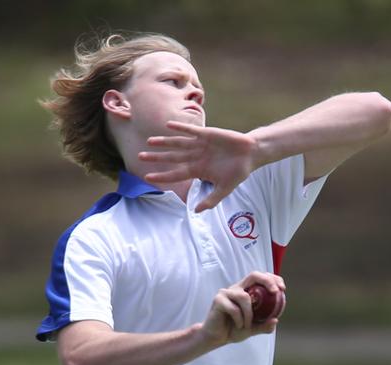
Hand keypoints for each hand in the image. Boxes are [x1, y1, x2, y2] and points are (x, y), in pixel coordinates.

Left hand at [139, 122, 256, 211]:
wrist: (250, 155)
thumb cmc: (237, 172)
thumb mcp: (224, 190)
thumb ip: (210, 200)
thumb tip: (195, 211)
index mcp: (197, 170)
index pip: (176, 174)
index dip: (162, 175)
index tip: (147, 176)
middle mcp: (195, 157)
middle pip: (172, 157)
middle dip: (157, 157)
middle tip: (140, 156)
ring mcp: (199, 145)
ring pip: (177, 143)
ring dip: (164, 142)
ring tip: (149, 141)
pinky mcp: (207, 134)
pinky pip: (191, 131)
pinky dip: (180, 128)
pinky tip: (168, 126)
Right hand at [200, 272, 285, 346]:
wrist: (215, 338)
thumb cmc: (233, 330)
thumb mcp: (252, 329)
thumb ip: (264, 326)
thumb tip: (276, 321)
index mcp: (245, 291)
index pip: (260, 278)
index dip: (272, 279)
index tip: (282, 289)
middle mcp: (236, 289)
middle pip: (253, 275)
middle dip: (267, 281)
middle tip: (276, 292)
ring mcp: (226, 293)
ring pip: (244, 297)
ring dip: (249, 314)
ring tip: (246, 325)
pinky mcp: (218, 300)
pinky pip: (234, 308)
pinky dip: (239, 319)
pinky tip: (238, 325)